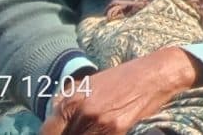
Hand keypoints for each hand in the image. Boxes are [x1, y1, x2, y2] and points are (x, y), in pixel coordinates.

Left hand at [46, 48, 195, 134]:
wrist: (154, 74)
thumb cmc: (123, 78)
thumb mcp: (90, 83)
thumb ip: (69, 99)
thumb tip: (54, 113)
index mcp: (71, 99)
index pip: (48, 131)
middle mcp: (81, 110)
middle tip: (83, 131)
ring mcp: (97, 120)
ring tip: (99, 130)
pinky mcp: (115, 128)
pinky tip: (111, 131)